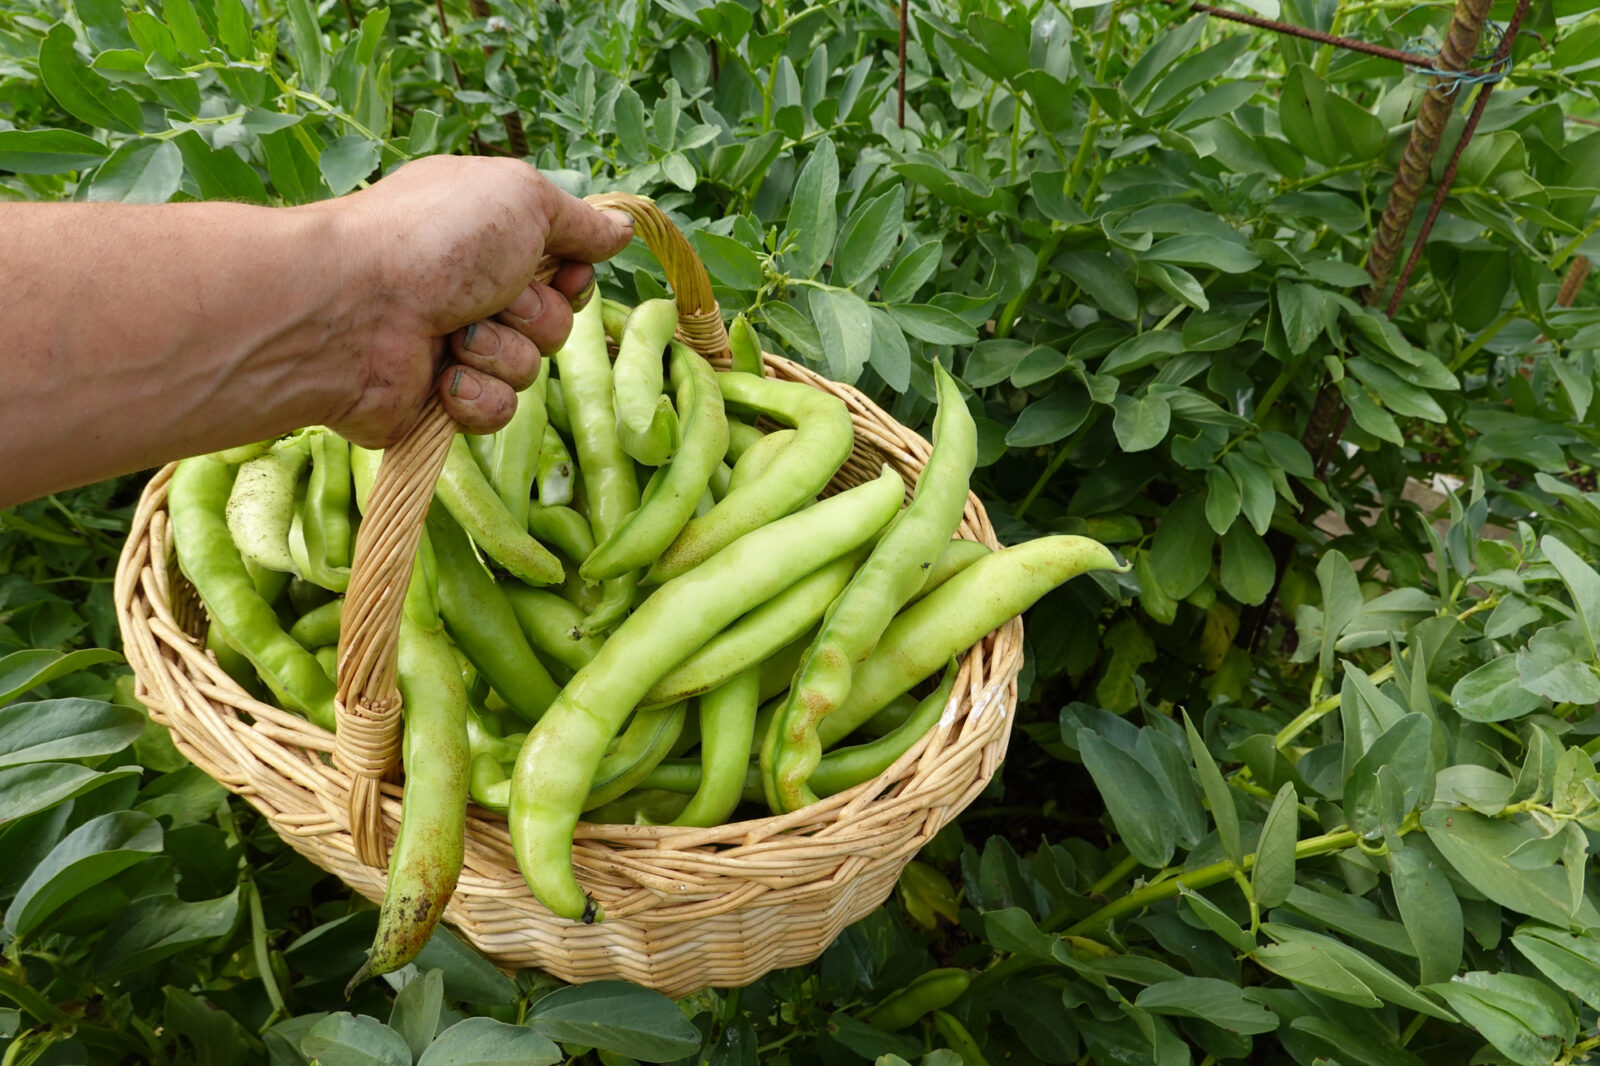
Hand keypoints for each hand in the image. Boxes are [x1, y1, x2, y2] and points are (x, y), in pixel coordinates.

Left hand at [325, 156, 632, 446]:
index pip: (563, 269)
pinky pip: (498, 411)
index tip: (562, 271)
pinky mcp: (439, 400)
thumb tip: (622, 229)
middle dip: (534, 314)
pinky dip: (476, 395)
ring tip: (454, 336)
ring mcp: (454, 347)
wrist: (352, 309)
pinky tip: (442, 378)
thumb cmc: (434, 240)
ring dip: (501, 352)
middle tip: (491, 298)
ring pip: (529, 369)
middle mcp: (472, 289)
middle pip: (555, 321)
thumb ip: (577, 221)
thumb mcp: (520, 199)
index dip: (571, 276)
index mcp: (487, 237)